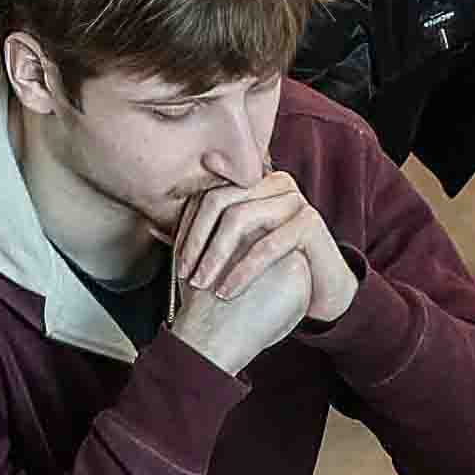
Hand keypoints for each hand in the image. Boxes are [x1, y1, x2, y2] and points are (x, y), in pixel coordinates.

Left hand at [167, 171, 351, 371]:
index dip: (187, 225)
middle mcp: (274, 183)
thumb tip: (153, 228)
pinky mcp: (309, 223)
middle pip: (219, 201)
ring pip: (240, 220)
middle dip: (196, 240)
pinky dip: (243, 270)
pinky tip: (228, 291)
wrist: (321, 291)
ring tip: (203, 285)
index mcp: (254, 183)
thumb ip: (201, 237)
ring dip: (215, 256)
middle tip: (184, 274)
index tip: (173, 257)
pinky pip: (268, 245)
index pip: (208, 194)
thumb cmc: (273, 270)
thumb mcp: (234, 251)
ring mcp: (294, 200)